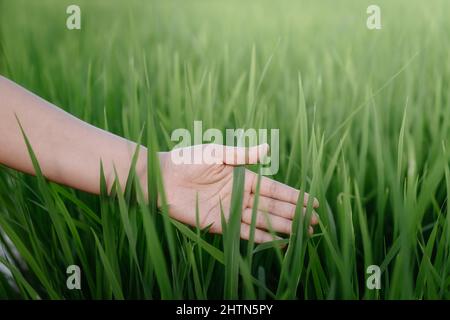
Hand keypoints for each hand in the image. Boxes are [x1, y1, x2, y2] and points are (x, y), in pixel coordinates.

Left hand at [158, 144, 318, 242]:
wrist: (162, 176)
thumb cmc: (187, 159)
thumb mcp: (217, 152)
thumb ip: (242, 155)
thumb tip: (267, 149)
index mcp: (242, 177)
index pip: (274, 189)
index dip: (294, 196)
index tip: (313, 202)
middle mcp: (239, 195)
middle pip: (272, 207)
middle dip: (294, 215)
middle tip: (314, 223)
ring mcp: (230, 210)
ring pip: (262, 221)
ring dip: (282, 227)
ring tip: (302, 233)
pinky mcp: (218, 223)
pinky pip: (242, 231)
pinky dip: (259, 237)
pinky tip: (276, 241)